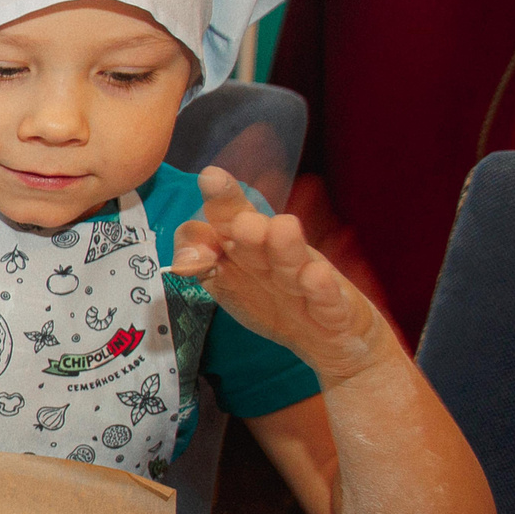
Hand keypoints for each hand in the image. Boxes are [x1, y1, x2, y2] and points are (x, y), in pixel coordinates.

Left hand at [171, 167, 383, 382]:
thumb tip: (180, 262)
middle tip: (241, 220)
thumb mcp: (225, 282)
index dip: (221, 199)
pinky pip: (326, 296)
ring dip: (286, 246)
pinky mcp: (334, 305)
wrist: (329, 336)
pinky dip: (321, 287)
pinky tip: (315, 276)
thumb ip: (199, 262)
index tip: (211, 177)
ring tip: (280, 228)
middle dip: (250, 224)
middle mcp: (275, 254)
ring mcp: (306, 279)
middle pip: (261, 233)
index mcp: (246, 245)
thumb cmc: (272, 301)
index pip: (229, 216)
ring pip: (294, 260)